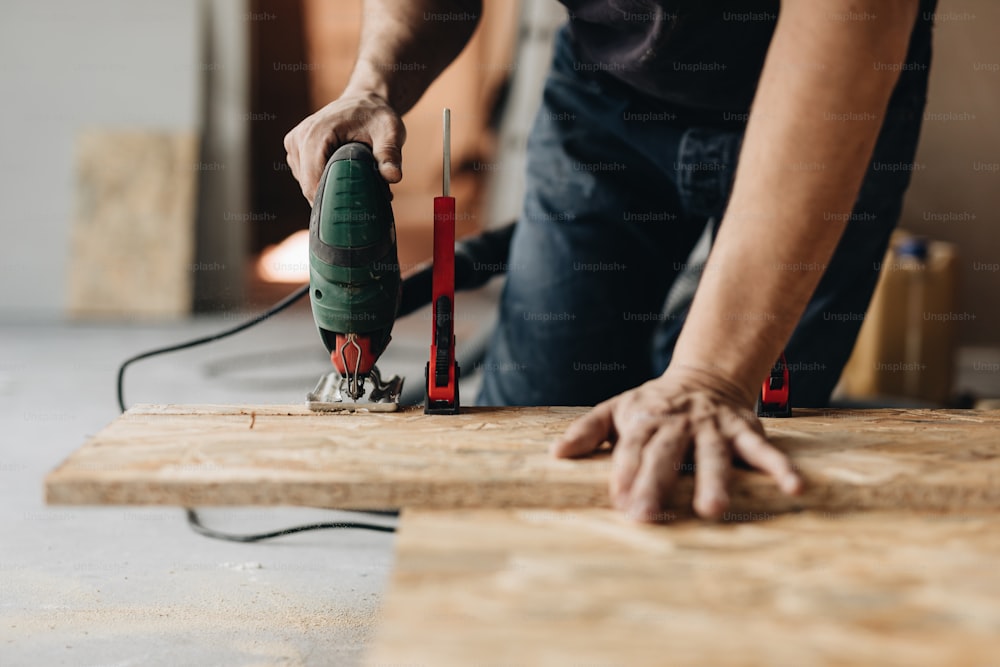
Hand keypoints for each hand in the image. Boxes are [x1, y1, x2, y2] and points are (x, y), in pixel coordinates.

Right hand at [284, 92, 405, 203]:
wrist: (364, 100)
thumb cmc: (376, 115)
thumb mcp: (389, 132)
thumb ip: (390, 154)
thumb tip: (393, 177)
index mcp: (315, 134)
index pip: (312, 183)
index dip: (329, 203)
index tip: (350, 214)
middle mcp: (299, 138)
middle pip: (308, 186)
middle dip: (333, 197)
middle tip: (361, 199)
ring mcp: (294, 145)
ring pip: (307, 184)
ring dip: (328, 190)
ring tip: (353, 182)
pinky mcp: (296, 150)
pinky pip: (306, 177)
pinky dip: (323, 181)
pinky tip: (342, 176)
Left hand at [551, 367, 802, 521]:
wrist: (704, 378)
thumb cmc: (653, 405)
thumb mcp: (616, 410)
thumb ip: (587, 431)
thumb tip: (556, 454)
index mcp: (645, 421)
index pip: (631, 449)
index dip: (624, 472)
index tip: (618, 500)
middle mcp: (678, 424)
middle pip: (665, 454)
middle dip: (655, 484)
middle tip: (645, 515)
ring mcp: (712, 428)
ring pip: (713, 455)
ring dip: (713, 482)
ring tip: (712, 511)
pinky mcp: (743, 430)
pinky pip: (762, 450)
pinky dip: (779, 467)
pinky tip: (794, 488)